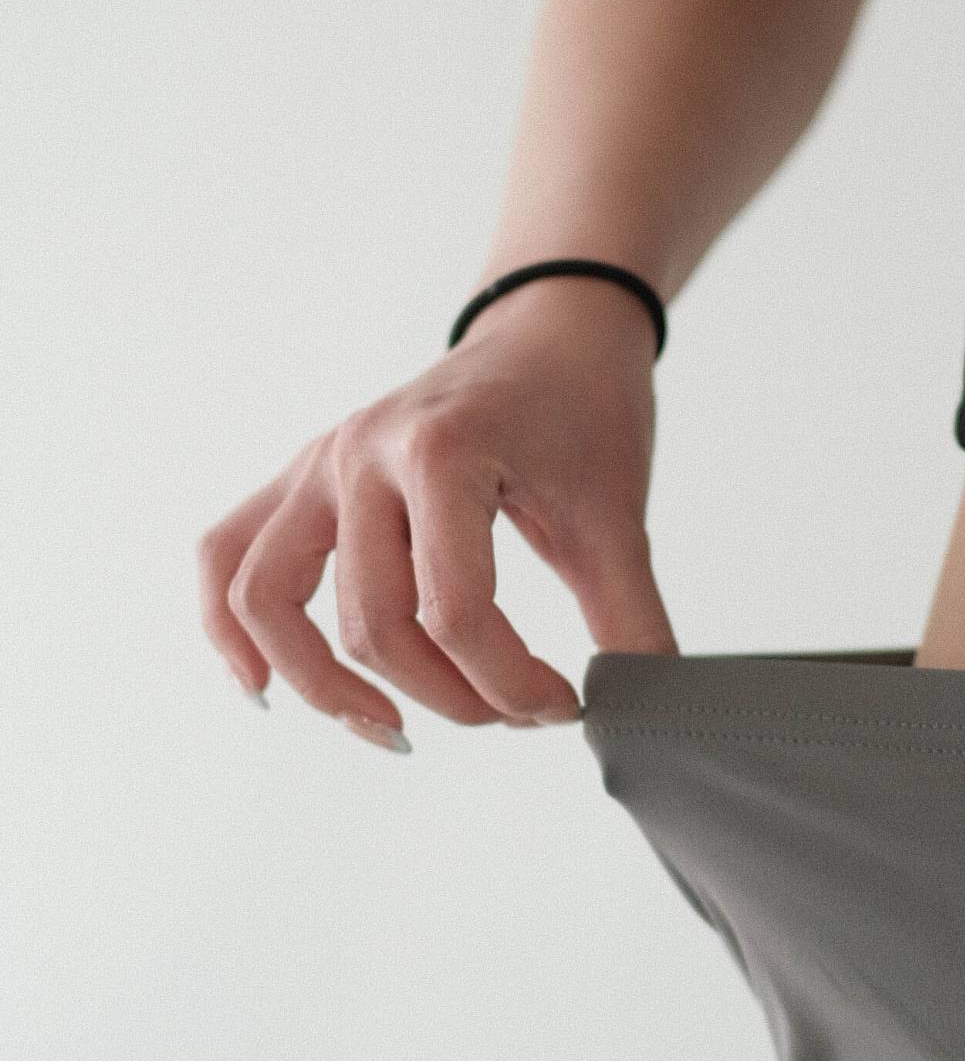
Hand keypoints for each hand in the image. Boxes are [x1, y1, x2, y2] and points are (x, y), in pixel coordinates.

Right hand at [196, 275, 677, 741]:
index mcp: (443, 450)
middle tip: (512, 714)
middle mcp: (361, 453)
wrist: (551, 331)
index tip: (566, 706)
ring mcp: (320, 463)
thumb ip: (629, 621)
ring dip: (326, 685)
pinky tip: (266, 686)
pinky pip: (228, 553)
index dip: (514, 686)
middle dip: (450, 696)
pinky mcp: (302, 479)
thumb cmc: (583, 411)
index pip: (456, 613)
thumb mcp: (617, 518)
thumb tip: (641, 718)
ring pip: (268, 598)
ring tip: (391, 730)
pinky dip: (230, 627)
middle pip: (372, 624)